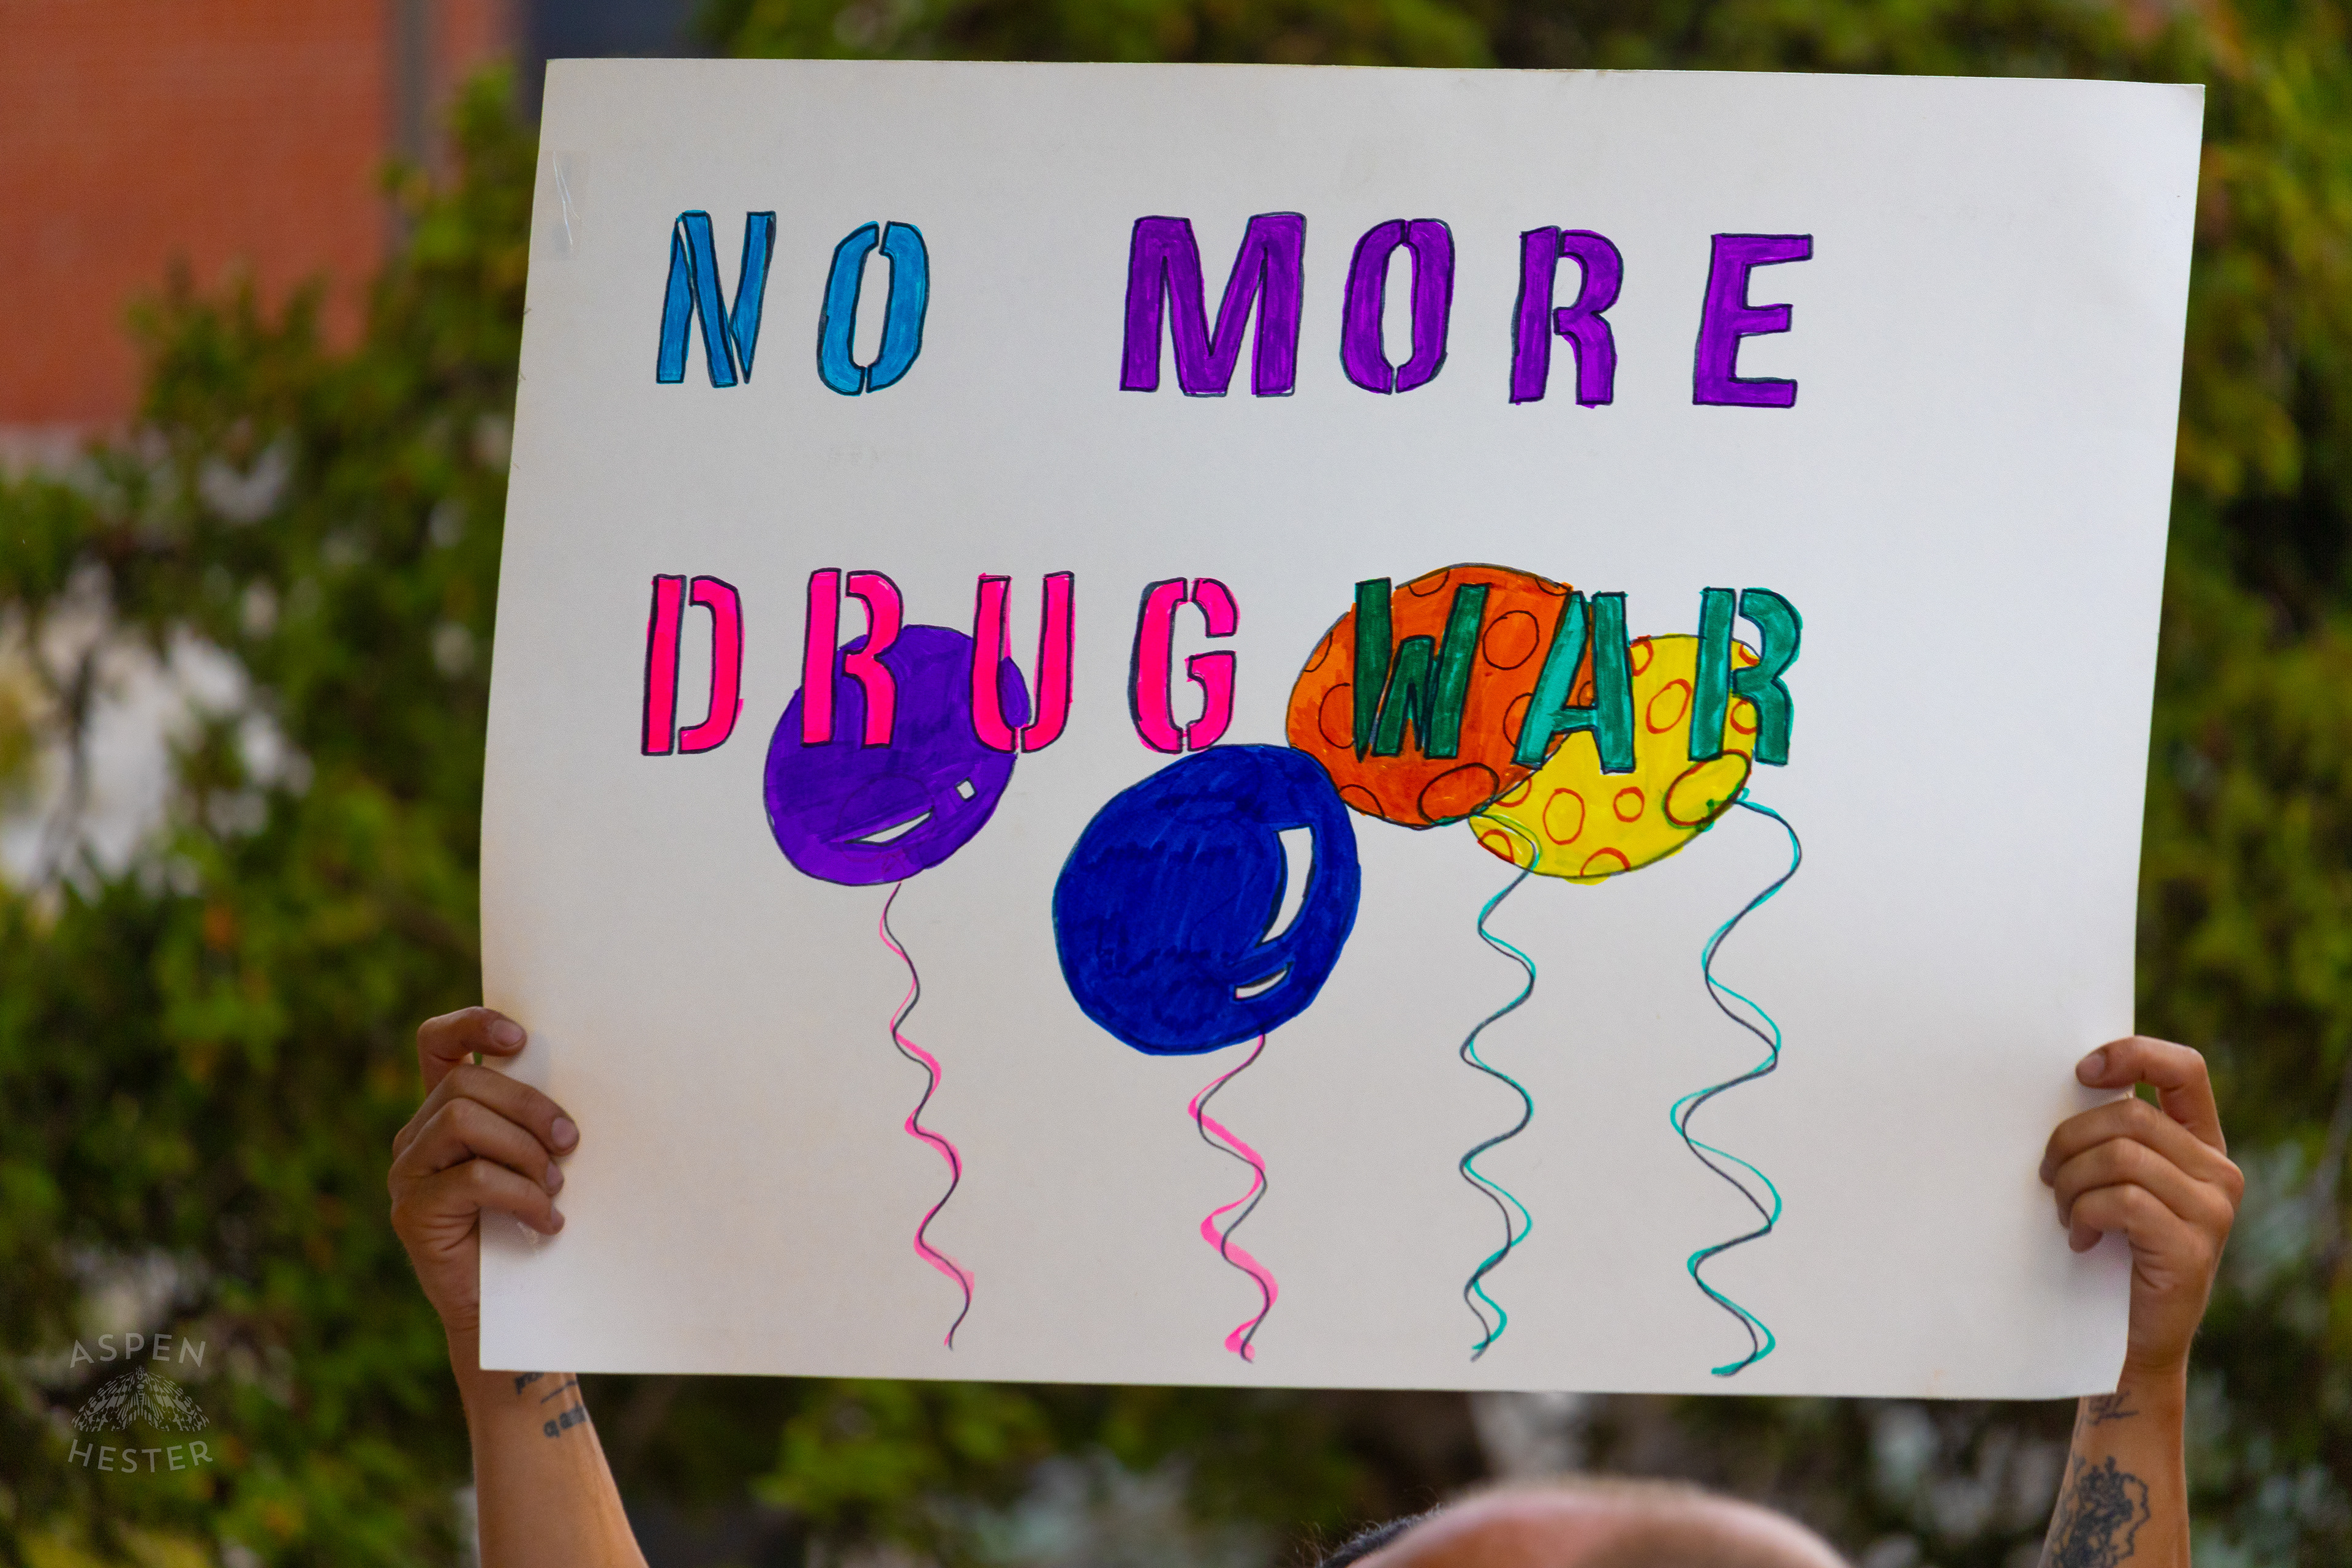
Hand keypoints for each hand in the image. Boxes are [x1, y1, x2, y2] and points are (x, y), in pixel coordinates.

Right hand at [389, 1008, 576, 1339]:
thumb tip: (577, 1083)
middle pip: (464, 1084)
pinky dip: (521, 1195)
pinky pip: (471, 1178)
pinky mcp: (413, 1213)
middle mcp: (416, 1135)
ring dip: (523, 1150)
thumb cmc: (532, 1221)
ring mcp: (407, 1173)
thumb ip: (533, 1119)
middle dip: (529, 1106)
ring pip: (461, 1122)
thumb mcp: (536, 1157)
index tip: (521, 1039)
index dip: (472, 1025)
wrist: (514, 1309)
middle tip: (571, 1141)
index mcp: (445, 1110)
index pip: (437, 1043)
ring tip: (555, 1185)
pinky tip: (546, 1222)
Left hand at [2040, 1035, 2242, 1377]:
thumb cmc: (2112, 1249)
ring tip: (2065, 1212)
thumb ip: (2115, 1139)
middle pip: (2129, 1116)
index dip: (2133, 1054)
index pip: (2185, 1069)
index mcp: (2202, 1145)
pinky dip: (2084, 1214)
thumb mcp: (2120, 1183)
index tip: (2082, 1072)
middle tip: (2048, 1176)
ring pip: (2119, 1156)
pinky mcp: (2191, 1247)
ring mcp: (2212, 1211)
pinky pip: (2121, 1202)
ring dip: (2071, 1182)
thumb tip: (2066, 1085)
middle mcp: (2219, 1173)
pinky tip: (2081, 1238)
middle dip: (2069, 1140)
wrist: (2130, 1338)